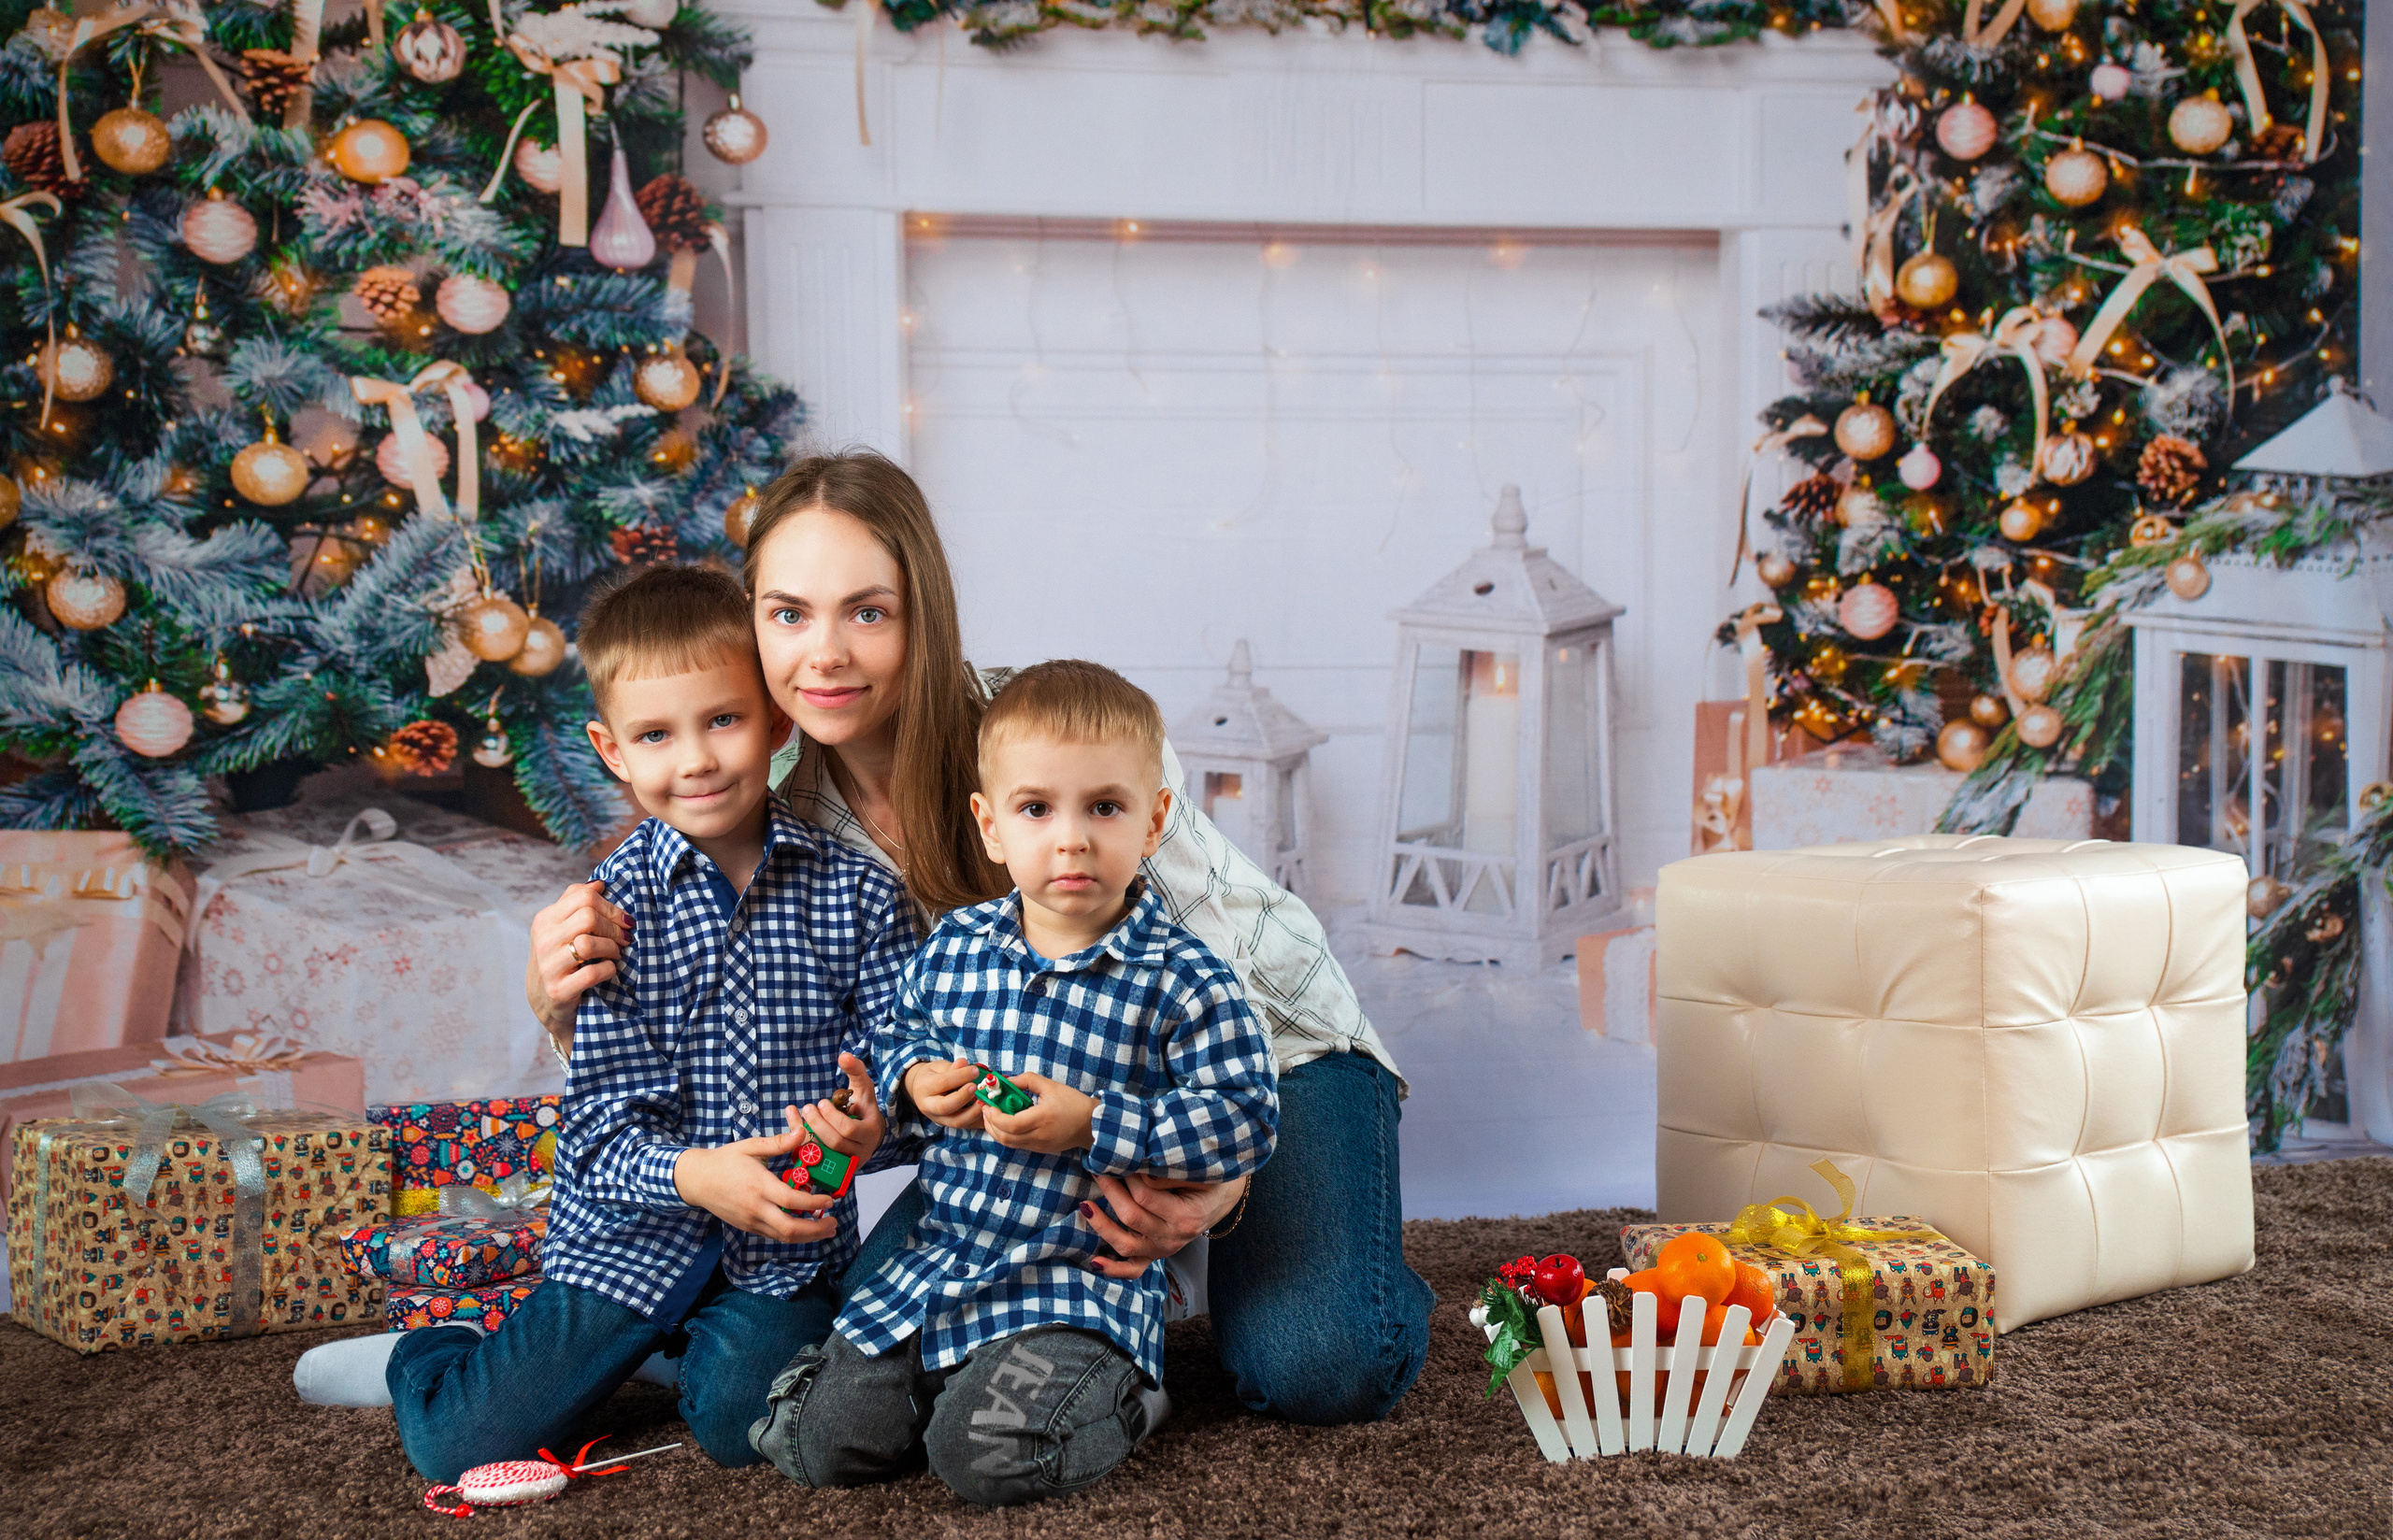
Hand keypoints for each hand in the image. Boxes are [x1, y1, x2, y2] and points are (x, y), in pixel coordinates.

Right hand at [527, 882, 629, 1037]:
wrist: (546, 1001)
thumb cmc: (561, 958)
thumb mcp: (561, 928)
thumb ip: (576, 903)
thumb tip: (599, 883)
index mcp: (545, 920)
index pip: (583, 897)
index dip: (611, 906)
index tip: (624, 920)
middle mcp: (543, 940)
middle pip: (588, 917)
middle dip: (613, 927)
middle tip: (624, 938)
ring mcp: (548, 966)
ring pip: (588, 944)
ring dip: (611, 948)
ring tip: (615, 954)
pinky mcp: (558, 990)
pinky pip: (593, 973)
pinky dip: (608, 969)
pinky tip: (608, 969)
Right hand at [673, 1131, 837, 1243]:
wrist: (696, 1180)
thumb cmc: (724, 1160)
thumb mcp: (750, 1146)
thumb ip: (779, 1143)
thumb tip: (802, 1132)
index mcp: (758, 1186)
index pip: (792, 1201)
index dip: (815, 1203)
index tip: (831, 1199)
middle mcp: (755, 1208)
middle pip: (790, 1229)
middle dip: (816, 1229)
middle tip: (834, 1223)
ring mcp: (750, 1221)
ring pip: (783, 1237)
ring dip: (808, 1236)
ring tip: (827, 1229)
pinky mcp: (747, 1227)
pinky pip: (774, 1235)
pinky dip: (792, 1235)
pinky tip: (805, 1228)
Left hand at [794, 1053, 885, 1162]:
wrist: (868, 1132)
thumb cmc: (863, 1106)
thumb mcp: (863, 1087)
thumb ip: (855, 1070)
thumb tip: (843, 1055)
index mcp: (870, 1132)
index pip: (848, 1129)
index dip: (831, 1117)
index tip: (821, 1102)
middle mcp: (861, 1151)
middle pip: (835, 1143)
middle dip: (818, 1125)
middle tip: (808, 1108)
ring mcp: (849, 1162)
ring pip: (825, 1154)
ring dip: (809, 1135)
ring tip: (801, 1116)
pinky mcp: (836, 1169)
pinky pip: (817, 1160)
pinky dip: (804, 1146)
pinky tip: (796, 1129)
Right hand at [903, 1058, 984, 1131]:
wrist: (922, 1091)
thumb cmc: (933, 1076)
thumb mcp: (938, 1067)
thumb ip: (952, 1067)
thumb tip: (964, 1063)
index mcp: (924, 1088)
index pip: (943, 1083)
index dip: (960, 1076)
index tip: (975, 1070)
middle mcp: (928, 1106)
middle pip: (945, 1107)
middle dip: (963, 1097)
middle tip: (976, 1087)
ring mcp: (938, 1119)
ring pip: (956, 1121)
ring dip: (973, 1112)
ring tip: (984, 1101)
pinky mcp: (949, 1125)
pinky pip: (966, 1126)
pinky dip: (978, 1120)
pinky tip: (987, 1111)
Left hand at [980, 1071, 1095, 1156]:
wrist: (1091, 1124)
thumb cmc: (1072, 1102)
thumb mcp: (1050, 1085)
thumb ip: (1025, 1080)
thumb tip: (1004, 1081)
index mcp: (1042, 1118)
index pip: (1010, 1124)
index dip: (994, 1116)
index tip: (988, 1105)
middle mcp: (1038, 1135)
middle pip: (1005, 1137)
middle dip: (990, 1124)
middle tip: (986, 1110)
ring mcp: (1039, 1145)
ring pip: (1008, 1144)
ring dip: (996, 1131)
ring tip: (993, 1116)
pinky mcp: (1040, 1149)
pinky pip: (1017, 1145)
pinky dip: (1006, 1135)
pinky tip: (1006, 1122)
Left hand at [1080, 1172, 1246, 1278]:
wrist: (1221, 1198)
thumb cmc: (1209, 1179)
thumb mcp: (1198, 1171)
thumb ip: (1170, 1173)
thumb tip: (1139, 1172)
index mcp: (1186, 1216)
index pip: (1146, 1196)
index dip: (1128, 1176)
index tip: (1120, 1158)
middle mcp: (1173, 1238)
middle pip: (1132, 1218)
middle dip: (1110, 1191)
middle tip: (1098, 1168)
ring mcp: (1163, 1250)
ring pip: (1126, 1245)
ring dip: (1102, 1226)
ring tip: (1085, 1206)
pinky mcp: (1155, 1256)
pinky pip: (1133, 1269)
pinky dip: (1113, 1269)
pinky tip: (1094, 1261)